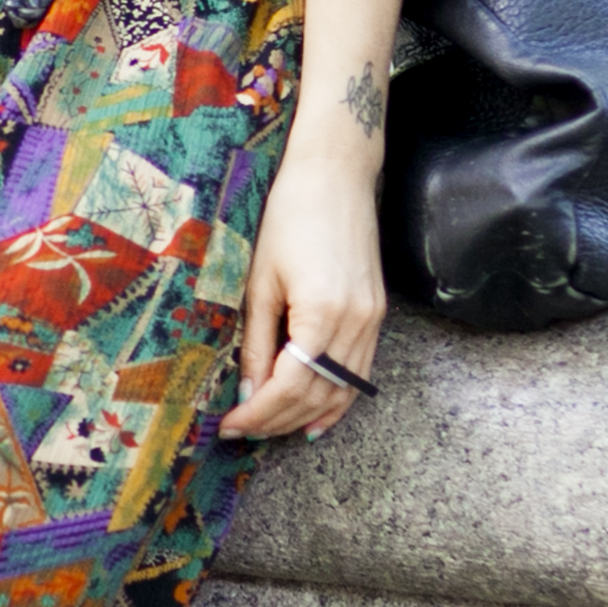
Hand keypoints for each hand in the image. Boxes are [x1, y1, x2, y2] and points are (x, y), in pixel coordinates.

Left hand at [218, 129, 386, 443]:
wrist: (335, 175)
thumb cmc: (289, 217)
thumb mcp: (260, 281)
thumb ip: (258, 343)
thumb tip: (249, 393)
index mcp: (323, 313)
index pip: (291, 387)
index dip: (259, 413)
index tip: (230, 425)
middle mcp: (356, 323)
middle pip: (317, 395)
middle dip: (276, 420)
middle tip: (242, 431)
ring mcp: (372, 320)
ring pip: (342, 391)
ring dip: (305, 416)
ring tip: (269, 429)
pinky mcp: (377, 314)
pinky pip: (359, 373)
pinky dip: (336, 399)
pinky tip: (314, 418)